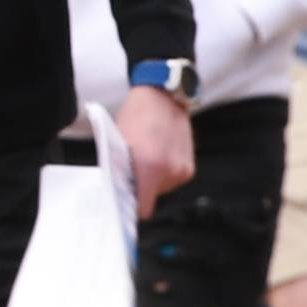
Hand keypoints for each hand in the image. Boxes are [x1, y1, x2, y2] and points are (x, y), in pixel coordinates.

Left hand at [111, 85, 192, 217]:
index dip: (130, 208)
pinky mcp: (189, 169)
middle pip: (150, 198)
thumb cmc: (137, 116)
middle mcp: (170, 172)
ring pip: (160, 189)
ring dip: (150, 181)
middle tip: (129, 171)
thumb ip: (120, 169)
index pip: (142, 207)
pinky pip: (170, 181)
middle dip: (138, 188)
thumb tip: (117, 192)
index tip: (122, 205)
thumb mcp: (119, 143)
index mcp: (150, 166)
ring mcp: (183, 171)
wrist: (164, 98)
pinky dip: (162, 174)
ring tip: (144, 159)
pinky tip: (156, 157)